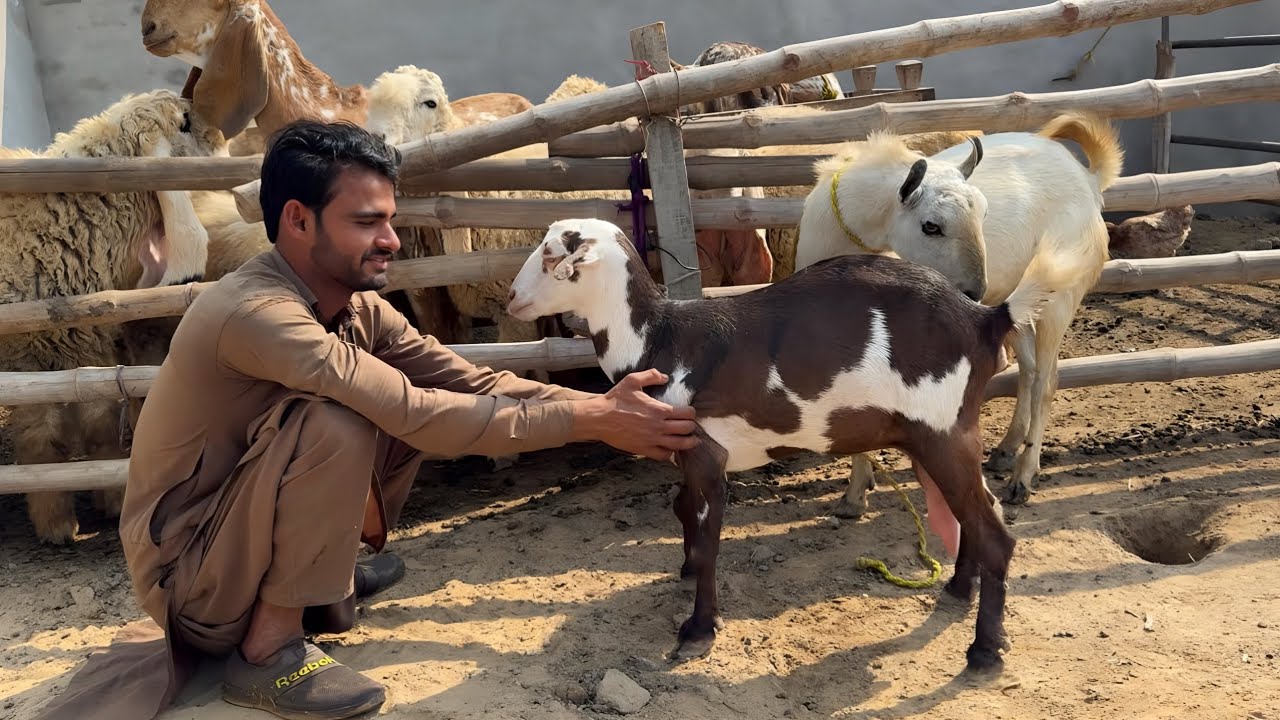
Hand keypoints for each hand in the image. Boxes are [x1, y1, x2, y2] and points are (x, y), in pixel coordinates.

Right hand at [576, 368, 698, 460]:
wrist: (599, 418)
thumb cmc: (615, 400)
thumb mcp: (632, 380)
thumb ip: (651, 376)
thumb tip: (665, 377)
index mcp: (658, 410)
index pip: (687, 414)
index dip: (691, 412)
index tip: (689, 412)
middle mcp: (658, 427)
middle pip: (687, 429)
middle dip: (691, 426)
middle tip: (690, 425)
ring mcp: (651, 440)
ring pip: (679, 445)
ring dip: (688, 443)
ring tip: (691, 440)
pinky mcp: (643, 449)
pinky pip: (663, 455)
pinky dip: (669, 452)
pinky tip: (669, 447)